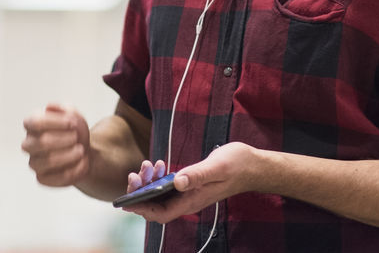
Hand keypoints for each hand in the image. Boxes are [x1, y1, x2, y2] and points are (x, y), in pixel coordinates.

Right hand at [21, 103, 91, 186]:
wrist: (84, 150)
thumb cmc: (74, 130)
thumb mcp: (72, 114)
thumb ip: (62, 108)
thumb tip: (50, 107)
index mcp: (32, 125)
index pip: (35, 122)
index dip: (55, 122)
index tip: (72, 123)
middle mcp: (29, 144)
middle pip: (41, 143)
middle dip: (64, 139)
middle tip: (76, 137)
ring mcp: (34, 162)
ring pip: (47, 161)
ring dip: (68, 155)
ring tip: (81, 150)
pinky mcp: (42, 178)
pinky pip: (54, 179)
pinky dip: (73, 170)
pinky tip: (83, 162)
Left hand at [120, 142, 261, 222]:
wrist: (252, 165)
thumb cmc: (236, 165)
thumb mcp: (216, 167)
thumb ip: (197, 174)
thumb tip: (176, 181)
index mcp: (192, 201)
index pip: (161, 214)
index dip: (142, 209)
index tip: (126, 200)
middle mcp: (188, 200)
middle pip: (156, 206)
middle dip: (141, 193)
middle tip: (135, 174)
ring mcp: (189, 193)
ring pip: (160, 196)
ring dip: (149, 183)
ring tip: (147, 164)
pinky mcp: (190, 184)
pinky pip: (168, 187)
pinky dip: (159, 177)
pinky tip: (159, 164)